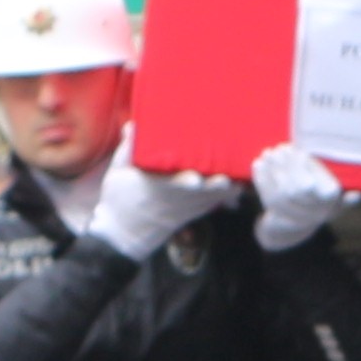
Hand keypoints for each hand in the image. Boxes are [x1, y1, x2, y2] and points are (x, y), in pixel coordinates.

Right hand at [86, 159, 236, 258]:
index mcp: (153, 190)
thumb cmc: (119, 200)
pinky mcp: (192, 213)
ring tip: (243, 173)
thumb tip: (133, 125)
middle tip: (228, 176)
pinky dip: (226, 195)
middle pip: (199, 194)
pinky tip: (239, 183)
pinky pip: (212, 204)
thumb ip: (127, 150)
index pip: (171, 187)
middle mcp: (173, 201)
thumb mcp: (117, 173)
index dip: (184, 184)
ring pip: (210, 200)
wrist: (123, 235)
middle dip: (214, 185)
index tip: (195, 179)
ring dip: (226, 188)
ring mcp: (185, 209)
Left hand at [246, 144, 346, 251]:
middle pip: (299, 190)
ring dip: (273, 171)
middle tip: (280, 148)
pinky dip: (261, 180)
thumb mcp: (335, 197)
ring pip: (281, 194)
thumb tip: (357, 196)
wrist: (295, 226)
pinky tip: (258, 163)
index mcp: (332, 204)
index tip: (300, 152)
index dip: (310, 169)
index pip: (321, 186)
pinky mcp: (275, 216)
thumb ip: (343, 193)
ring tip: (268, 152)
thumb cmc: (318, 200)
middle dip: (289, 167)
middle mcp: (315, 214)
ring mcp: (294, 218)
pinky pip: (267, 197)